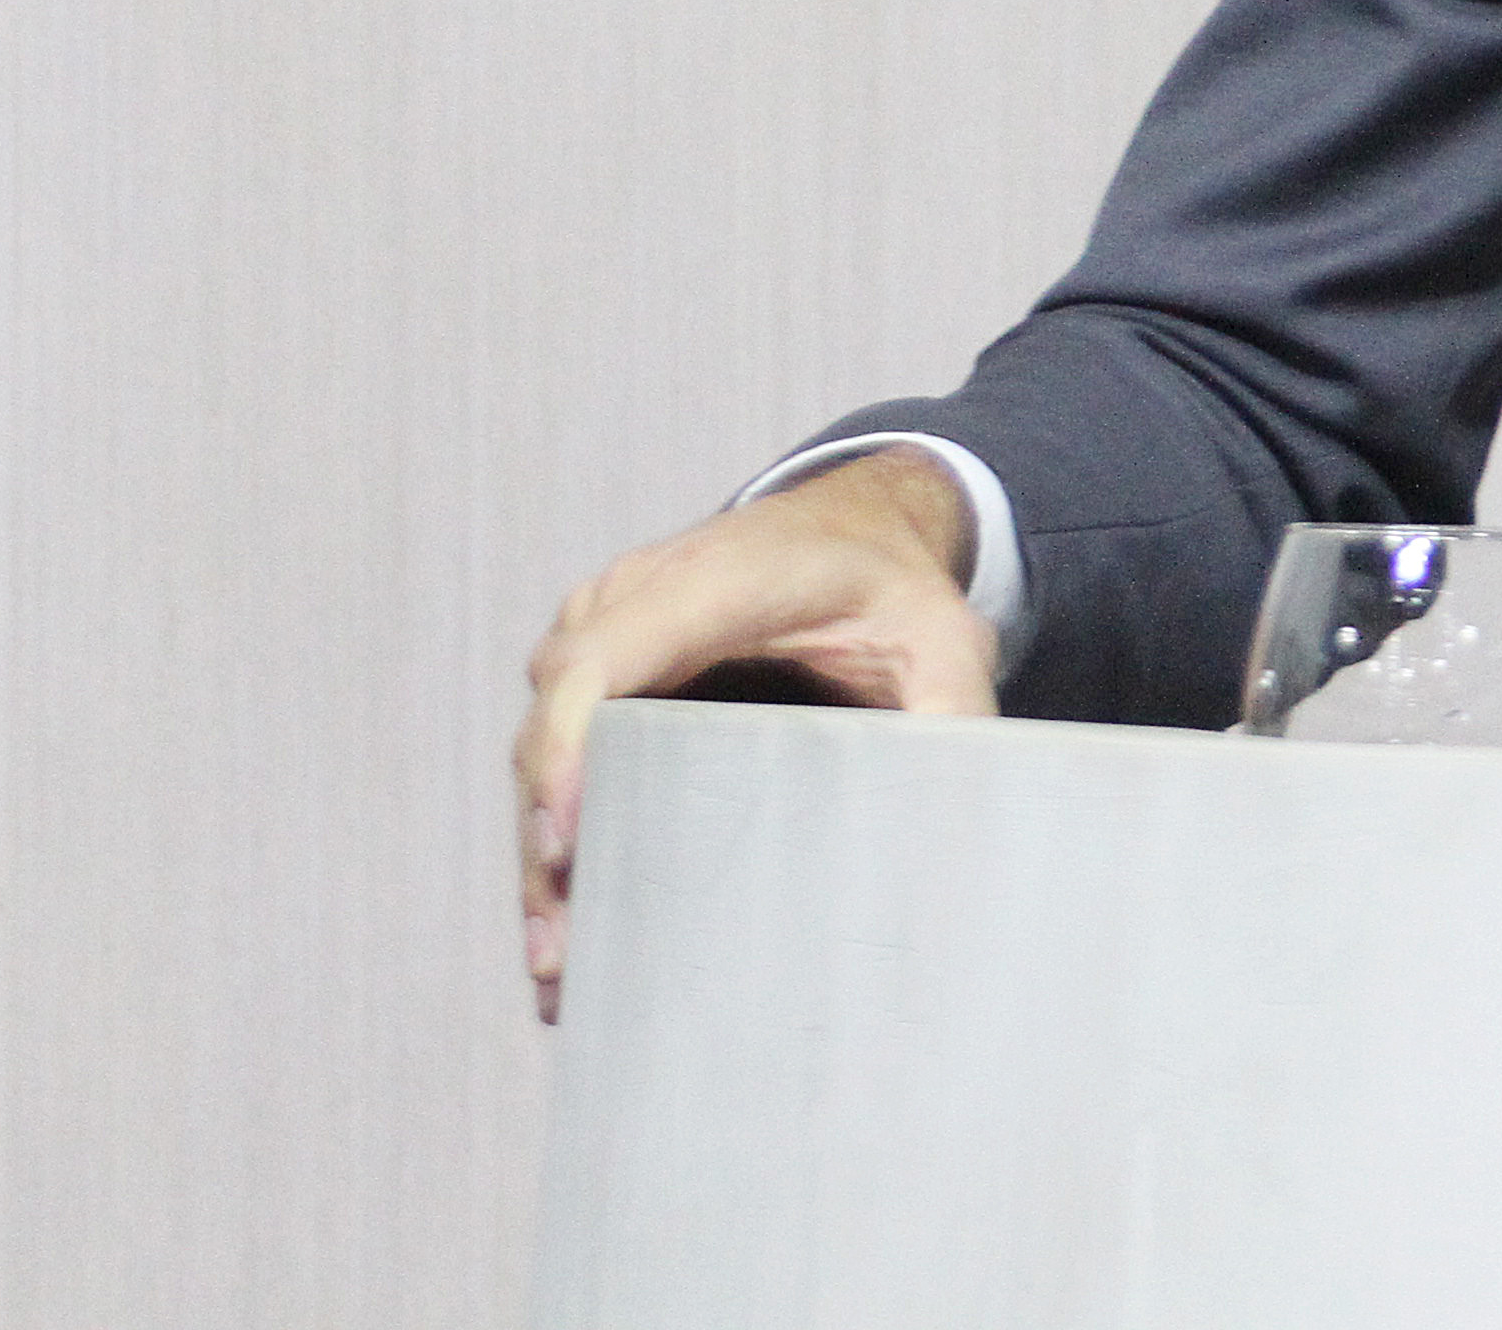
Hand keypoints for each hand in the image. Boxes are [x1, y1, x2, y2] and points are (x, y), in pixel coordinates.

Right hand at [512, 449, 997, 1024]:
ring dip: (543, 860)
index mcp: (709, 579)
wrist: (856, 527)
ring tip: (557, 974)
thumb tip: (958, 821)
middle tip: (559, 957)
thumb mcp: (944, 636)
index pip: (603, 660)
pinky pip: (563, 755)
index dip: (567, 748)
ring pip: (545, 751)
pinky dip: (559, 839)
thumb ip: (953, 711)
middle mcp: (631, 600)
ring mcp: (601, 637)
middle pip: (557, 722)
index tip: (563, 842)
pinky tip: (569, 932)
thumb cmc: (891, 584)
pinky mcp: (598, 680)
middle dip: (547, 841)